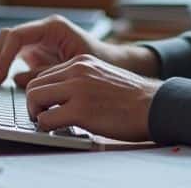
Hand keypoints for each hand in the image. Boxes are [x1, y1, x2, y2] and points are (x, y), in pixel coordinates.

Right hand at [0, 14, 159, 85]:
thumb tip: (17, 81)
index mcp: (53, 28)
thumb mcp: (74, 69)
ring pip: (7, 44)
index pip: (17, 36)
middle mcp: (43, 30)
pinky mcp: (36, 52)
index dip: (4, 55)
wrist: (114, 64)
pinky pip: (13, 54)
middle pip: (8, 37)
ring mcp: (38, 40)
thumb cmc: (100, 63)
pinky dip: (3, 64)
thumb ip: (46, 74)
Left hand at [23, 54, 161, 141]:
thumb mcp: (102, 77)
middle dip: (34, 103)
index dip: (42, 93)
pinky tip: (59, 129)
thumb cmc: (133, 98)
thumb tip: (58, 96)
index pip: (45, 74)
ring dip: (37, 114)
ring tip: (50, 123)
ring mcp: (78, 88)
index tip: (45, 105)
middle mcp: (77, 69)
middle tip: (43, 116)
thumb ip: (80, 81)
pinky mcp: (81, 109)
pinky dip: (46, 127)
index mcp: (82, 61)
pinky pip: (46, 118)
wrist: (155, 105)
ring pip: (34, 98)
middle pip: (34, 84)